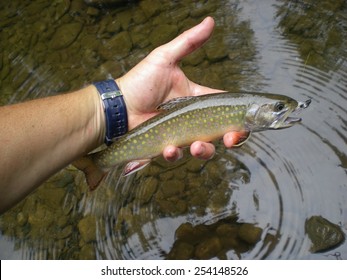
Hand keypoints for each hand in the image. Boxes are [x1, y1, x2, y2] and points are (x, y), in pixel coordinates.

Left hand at [117, 17, 242, 161]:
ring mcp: (179, 134)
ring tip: (195, 147)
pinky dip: (175, 154)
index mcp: (195, 98)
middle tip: (230, 139)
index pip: (222, 105)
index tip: (245, 121)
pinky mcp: (166, 146)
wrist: (118, 104)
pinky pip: (177, 155)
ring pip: (202, 148)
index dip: (236, 115)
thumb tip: (210, 21)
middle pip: (219, 132)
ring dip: (204, 150)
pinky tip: (169, 148)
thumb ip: (188, 43)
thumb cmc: (140, 81)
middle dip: (230, 138)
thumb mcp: (165, 58)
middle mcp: (191, 118)